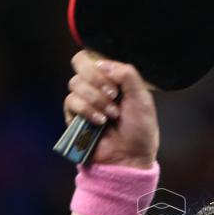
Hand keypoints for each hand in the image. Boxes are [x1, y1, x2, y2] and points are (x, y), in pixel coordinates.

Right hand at [64, 50, 159, 166]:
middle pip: (79, 62)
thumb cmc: (140, 130)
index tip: (117, 86)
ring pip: (75, 83)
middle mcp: (96, 87)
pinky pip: (71, 102)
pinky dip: (87, 110)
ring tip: (111, 115)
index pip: (95, 57)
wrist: (130, 157)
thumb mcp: (142, 98)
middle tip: (113, 94)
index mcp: (112, 79)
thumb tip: (102, 63)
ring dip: (96, 99)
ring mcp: (84, 101)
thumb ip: (127, 75)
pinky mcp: (74, 117)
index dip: (103, 67)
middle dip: (96, 78)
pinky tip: (100, 122)